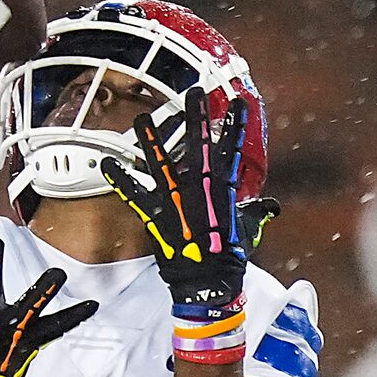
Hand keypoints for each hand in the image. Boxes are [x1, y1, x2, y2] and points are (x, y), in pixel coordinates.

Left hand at [100, 86, 254, 317]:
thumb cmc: (228, 259)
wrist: (209, 285)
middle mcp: (199, 193)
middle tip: (193, 92)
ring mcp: (176, 204)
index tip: (238, 103)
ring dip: (151, 141)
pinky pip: (135, 196)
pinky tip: (107, 163)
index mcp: (223, 192)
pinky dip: (121, 180)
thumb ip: (254, 212)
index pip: (231, 153)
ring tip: (141, 118)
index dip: (235, 127)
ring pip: (162, 165)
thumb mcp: (246, 230)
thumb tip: (270, 205)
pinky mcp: (156, 219)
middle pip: (198, 149)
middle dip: (196, 119)